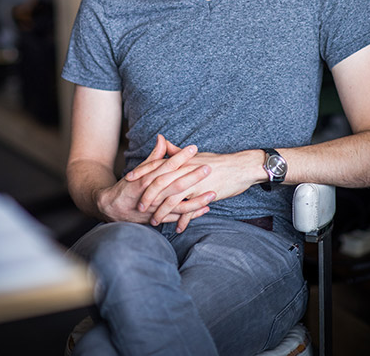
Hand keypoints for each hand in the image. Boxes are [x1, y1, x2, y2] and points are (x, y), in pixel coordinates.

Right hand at [97, 135, 214, 226]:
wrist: (112, 209)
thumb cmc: (128, 187)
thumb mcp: (139, 170)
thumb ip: (154, 156)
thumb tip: (162, 138)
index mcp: (147, 179)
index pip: (167, 165)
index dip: (180, 157)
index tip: (194, 148)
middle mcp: (152, 194)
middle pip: (175, 184)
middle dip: (193, 176)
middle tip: (209, 167)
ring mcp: (156, 208)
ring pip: (178, 204)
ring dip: (196, 199)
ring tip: (213, 193)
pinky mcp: (159, 219)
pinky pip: (177, 217)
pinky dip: (191, 214)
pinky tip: (205, 208)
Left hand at [127, 139, 264, 227]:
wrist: (240, 167)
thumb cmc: (217, 162)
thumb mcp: (194, 156)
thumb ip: (175, 151)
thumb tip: (161, 140)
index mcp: (181, 161)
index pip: (157, 166)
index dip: (142, 172)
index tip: (129, 179)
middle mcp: (185, 171)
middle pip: (160, 184)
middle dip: (148, 196)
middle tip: (138, 207)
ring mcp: (194, 184)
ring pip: (172, 199)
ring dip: (161, 212)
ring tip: (154, 221)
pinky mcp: (203, 195)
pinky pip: (189, 210)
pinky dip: (182, 220)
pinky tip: (177, 228)